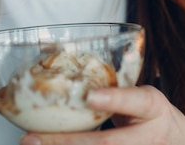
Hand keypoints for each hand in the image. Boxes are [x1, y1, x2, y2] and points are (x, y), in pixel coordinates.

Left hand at [20, 85, 184, 144]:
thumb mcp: (139, 93)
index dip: (115, 100)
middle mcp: (149, 135)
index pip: (139, 101)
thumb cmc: (148, 114)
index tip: (91, 97)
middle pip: (108, 144)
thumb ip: (110, 80)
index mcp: (153, 106)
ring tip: (32, 143)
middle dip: (68, 141)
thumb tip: (49, 48)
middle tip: (33, 137)